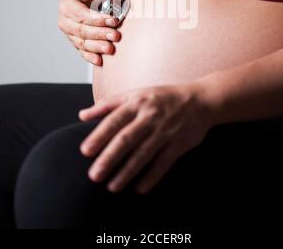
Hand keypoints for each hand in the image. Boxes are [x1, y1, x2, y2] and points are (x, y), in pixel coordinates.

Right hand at [58, 0, 127, 65]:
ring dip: (96, 47)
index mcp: (67, 4)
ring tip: (110, 48)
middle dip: (99, 34)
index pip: (81, 14)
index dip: (97, 19)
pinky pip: (82, 51)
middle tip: (116, 36)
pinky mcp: (75, 42)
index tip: (114, 20)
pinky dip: (90, 57)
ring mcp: (68, 33)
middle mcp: (64, 20)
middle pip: (81, 30)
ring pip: (82, 42)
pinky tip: (99, 61)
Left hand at [79, 83, 211, 193]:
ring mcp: (165, 131)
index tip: (85, 151)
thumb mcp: (135, 94)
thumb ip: (108, 104)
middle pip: (126, 139)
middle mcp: (150, 116)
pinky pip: (163, 163)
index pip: (114, 120)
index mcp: (137, 102)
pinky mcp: (179, 144)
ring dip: (127, 172)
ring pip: (143, 154)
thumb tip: (82, 115)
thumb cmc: (163, 97)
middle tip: (95, 174)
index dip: (99, 136)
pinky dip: (151, 177)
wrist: (200, 100)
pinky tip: (139, 188)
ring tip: (112, 186)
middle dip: (109, 158)